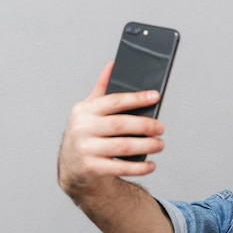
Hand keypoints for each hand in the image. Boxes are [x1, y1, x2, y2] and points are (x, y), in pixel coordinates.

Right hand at [58, 62, 164, 193]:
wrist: (71, 168)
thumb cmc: (86, 135)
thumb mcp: (88, 111)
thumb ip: (101, 89)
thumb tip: (113, 64)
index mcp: (85, 110)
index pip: (114, 101)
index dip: (136, 98)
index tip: (155, 96)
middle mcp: (83, 128)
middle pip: (120, 124)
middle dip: (145, 125)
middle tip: (161, 128)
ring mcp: (86, 149)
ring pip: (123, 147)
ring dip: (146, 146)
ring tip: (159, 144)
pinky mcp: (91, 168)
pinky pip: (121, 168)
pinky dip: (139, 168)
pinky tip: (151, 165)